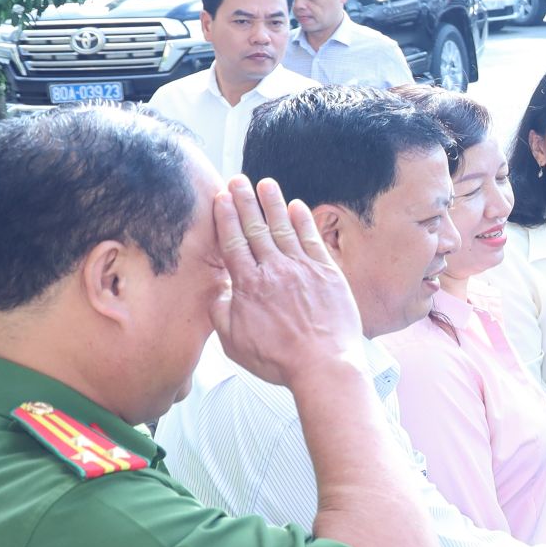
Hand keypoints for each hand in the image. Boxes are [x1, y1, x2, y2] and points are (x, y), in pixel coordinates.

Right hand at [211, 176, 364, 386]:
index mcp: (248, 285)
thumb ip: (221, 313)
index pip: (233, 242)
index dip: (226, 218)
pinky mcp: (327, 273)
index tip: (221, 198)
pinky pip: (312, 240)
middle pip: (255, 228)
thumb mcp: (234, 342)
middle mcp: (274, 270)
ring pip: (284, 228)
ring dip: (273, 203)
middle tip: (238, 180)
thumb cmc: (282, 359)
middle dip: (245, 201)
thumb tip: (218, 292)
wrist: (324, 365)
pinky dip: (304, 221)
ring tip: (265, 184)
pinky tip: (297, 207)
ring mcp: (302, 269)